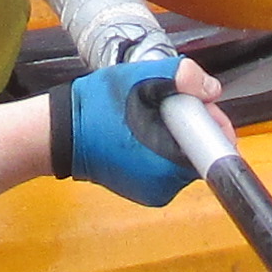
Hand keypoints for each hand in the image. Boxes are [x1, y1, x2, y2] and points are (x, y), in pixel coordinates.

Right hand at [50, 54, 225, 208]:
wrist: (58, 133)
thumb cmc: (97, 107)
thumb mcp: (141, 77)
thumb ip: (183, 77)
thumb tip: (212, 89)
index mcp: (169, 167)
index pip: (212, 147)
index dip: (209, 120)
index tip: (195, 103)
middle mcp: (165, 189)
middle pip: (197, 152)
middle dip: (190, 126)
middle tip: (168, 103)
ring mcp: (152, 194)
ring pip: (181, 160)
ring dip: (174, 136)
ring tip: (150, 115)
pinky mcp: (140, 192)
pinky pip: (164, 168)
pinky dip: (159, 148)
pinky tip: (140, 131)